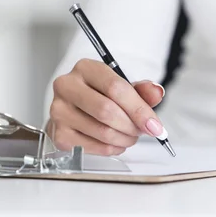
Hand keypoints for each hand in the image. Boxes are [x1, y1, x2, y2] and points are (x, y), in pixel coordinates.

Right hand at [48, 58, 165, 155]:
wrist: (76, 107)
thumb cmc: (101, 95)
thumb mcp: (124, 86)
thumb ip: (143, 90)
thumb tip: (157, 93)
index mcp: (85, 68)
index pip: (116, 88)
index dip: (139, 109)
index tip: (155, 125)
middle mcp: (67, 86)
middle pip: (107, 111)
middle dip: (132, 125)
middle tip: (143, 130)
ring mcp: (59, 111)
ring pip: (102, 131)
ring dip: (124, 139)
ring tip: (130, 135)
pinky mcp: (58, 134)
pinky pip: (93, 147)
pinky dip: (112, 148)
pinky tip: (116, 142)